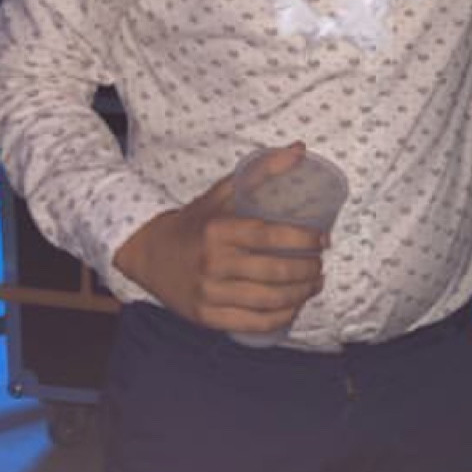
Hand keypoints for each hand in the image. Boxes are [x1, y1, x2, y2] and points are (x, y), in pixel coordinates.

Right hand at [115, 143, 326, 335]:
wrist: (148, 254)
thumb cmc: (194, 223)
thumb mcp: (222, 193)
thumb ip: (262, 171)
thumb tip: (300, 149)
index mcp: (218, 230)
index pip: (270, 236)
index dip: (303, 240)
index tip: (322, 240)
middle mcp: (213, 263)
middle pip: (275, 272)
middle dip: (308, 271)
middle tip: (320, 265)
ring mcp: (209, 293)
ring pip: (269, 300)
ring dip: (301, 295)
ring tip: (313, 285)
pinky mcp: (207, 316)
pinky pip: (253, 323)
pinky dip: (280, 317)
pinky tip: (293, 307)